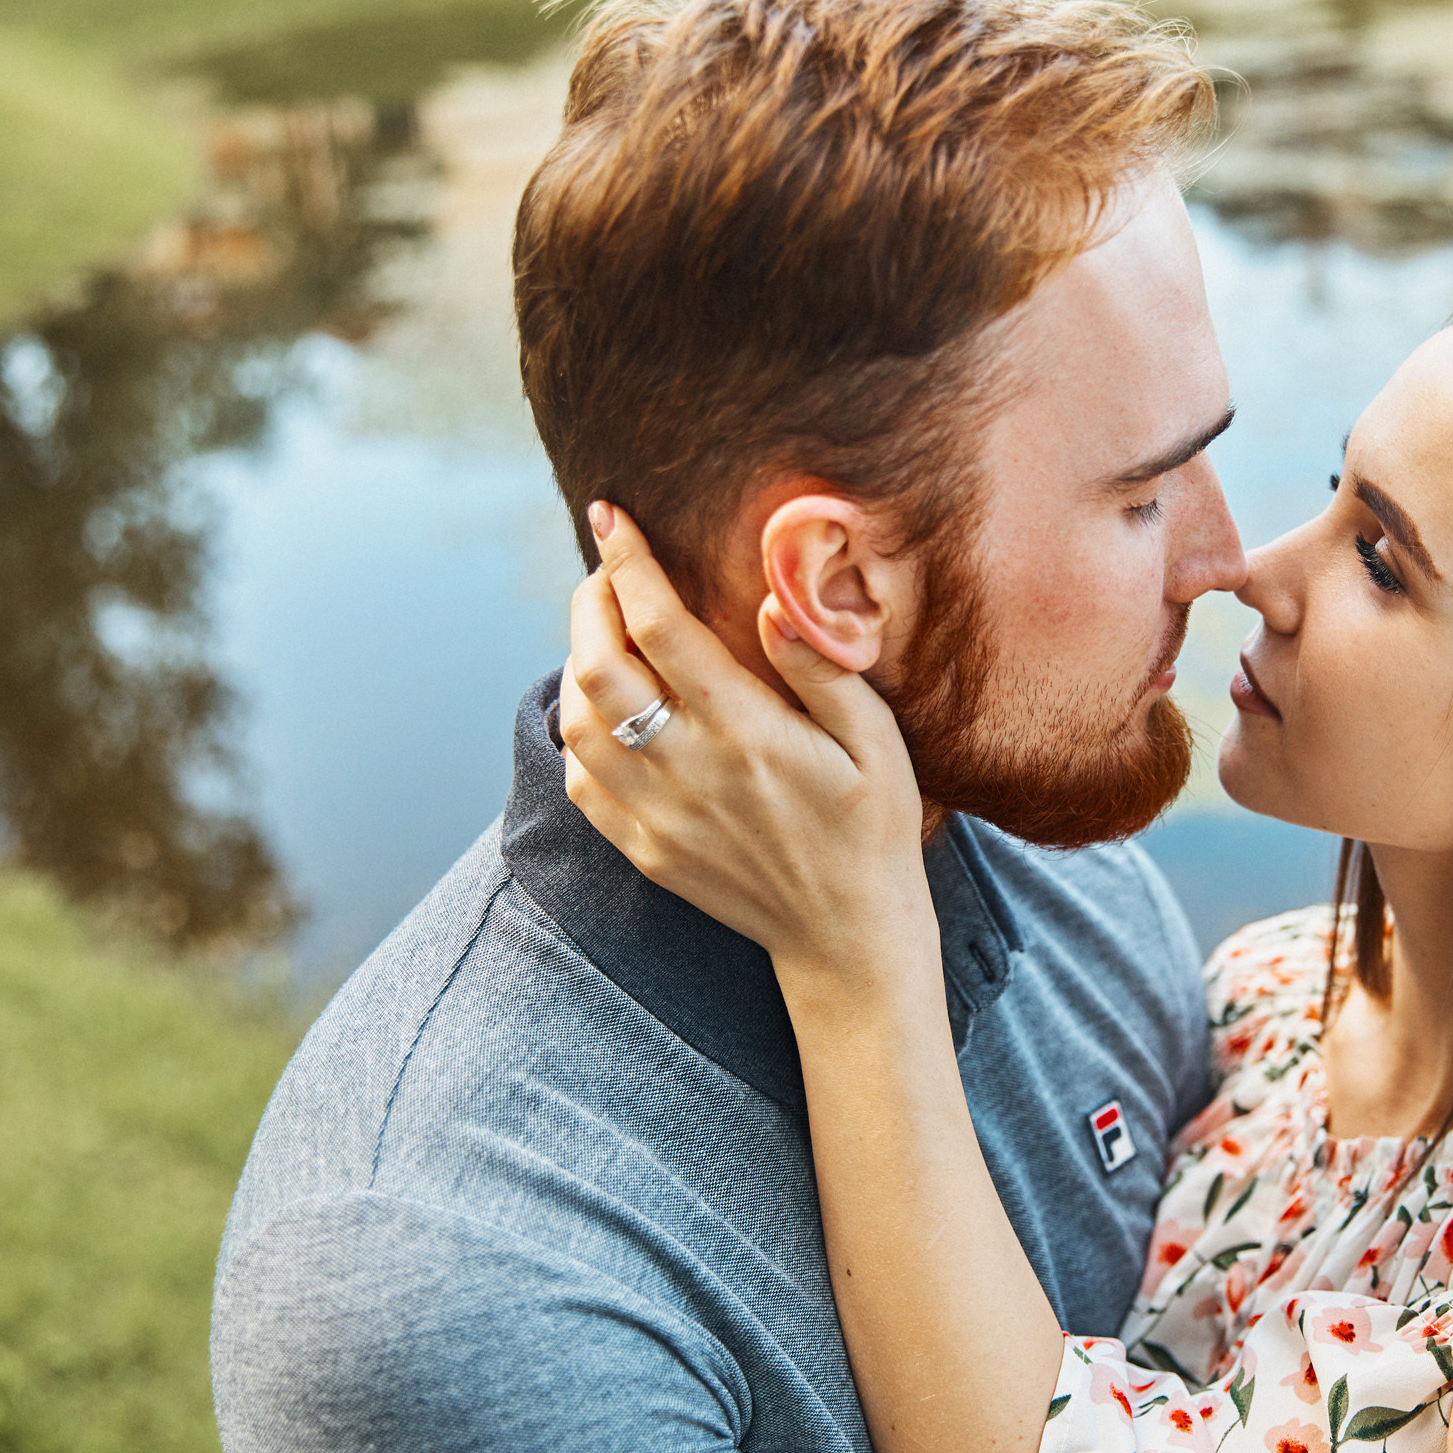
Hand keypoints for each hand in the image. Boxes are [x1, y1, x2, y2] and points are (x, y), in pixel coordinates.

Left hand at [558, 504, 934, 977]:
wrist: (848, 937)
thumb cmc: (874, 829)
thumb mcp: (876, 741)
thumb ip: (821, 668)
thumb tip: (773, 598)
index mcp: (747, 732)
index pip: (662, 626)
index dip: (629, 563)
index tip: (611, 514)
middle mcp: (689, 771)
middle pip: (598, 666)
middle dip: (590, 603)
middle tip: (607, 573)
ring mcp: (657, 815)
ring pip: (576, 722)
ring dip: (578, 664)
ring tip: (607, 635)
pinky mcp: (644, 849)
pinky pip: (581, 779)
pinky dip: (577, 730)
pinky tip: (607, 710)